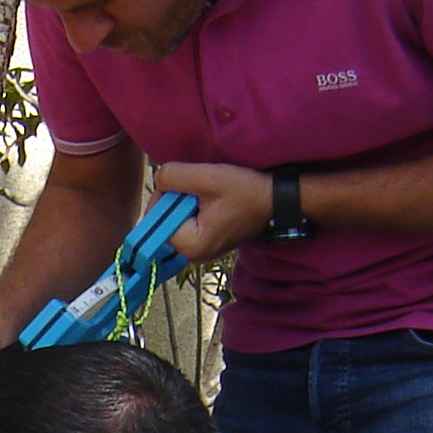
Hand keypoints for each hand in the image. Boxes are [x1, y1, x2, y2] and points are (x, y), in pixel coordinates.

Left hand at [155, 160, 274, 260]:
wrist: (277, 200)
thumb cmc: (246, 191)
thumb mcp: (208, 178)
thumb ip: (175, 177)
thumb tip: (157, 178)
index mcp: (190, 245)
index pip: (155, 221)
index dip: (164, 197)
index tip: (184, 182)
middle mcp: (192, 255)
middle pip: (165, 222)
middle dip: (175, 199)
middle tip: (200, 187)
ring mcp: (200, 250)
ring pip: (176, 220)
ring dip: (186, 201)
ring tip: (209, 193)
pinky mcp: (207, 242)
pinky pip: (188, 222)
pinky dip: (195, 207)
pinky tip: (212, 199)